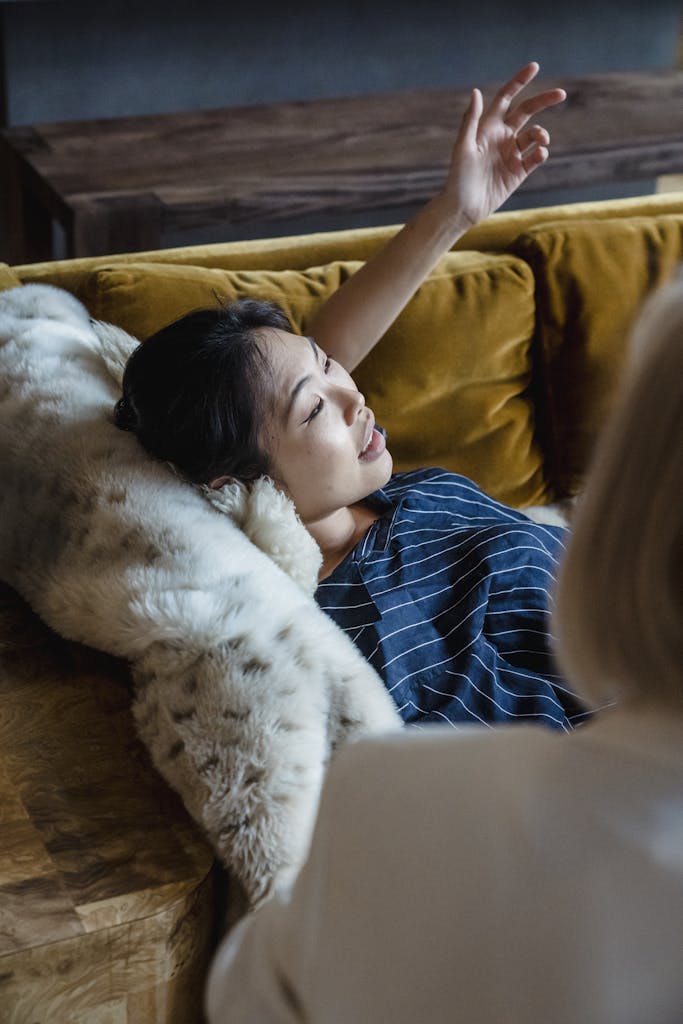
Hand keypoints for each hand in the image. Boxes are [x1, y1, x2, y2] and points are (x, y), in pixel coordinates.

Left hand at [444, 62, 565, 227]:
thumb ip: (470, 120)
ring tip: (542, 140)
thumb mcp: (463, 147)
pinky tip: (540, 154)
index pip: (507, 98)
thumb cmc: (458, 177)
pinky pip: (536, 157)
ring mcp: (512, 154)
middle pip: (527, 111)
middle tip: (561, 94)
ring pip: (535, 135)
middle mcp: (502, 137)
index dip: (519, 81)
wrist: (463, 207)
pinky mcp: (519, 172)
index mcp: (488, 127)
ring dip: (542, 134)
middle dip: (544, 100)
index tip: (535, 67)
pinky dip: (541, 153)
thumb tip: (476, 91)